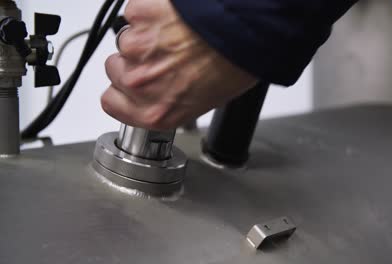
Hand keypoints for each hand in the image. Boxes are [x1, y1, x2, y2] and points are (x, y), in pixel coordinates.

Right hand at [102, 0, 257, 129]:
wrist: (245, 33)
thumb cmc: (233, 67)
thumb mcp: (203, 101)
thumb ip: (170, 100)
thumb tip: (165, 92)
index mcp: (156, 112)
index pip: (111, 103)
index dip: (121, 90)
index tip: (129, 85)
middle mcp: (142, 83)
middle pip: (114, 69)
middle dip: (134, 60)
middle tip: (166, 55)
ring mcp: (138, 48)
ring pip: (126, 40)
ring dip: (146, 35)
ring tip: (178, 36)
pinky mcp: (141, 15)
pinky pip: (135, 13)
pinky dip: (151, 13)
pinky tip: (175, 20)